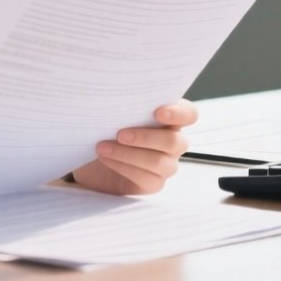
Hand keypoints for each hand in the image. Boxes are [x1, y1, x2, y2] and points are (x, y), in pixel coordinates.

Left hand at [65, 99, 196, 194]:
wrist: (92, 159)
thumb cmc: (106, 130)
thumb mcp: (113, 114)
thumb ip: (124, 105)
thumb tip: (114, 97)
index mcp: (169, 118)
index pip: (189, 114)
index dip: (178, 113)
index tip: (157, 112)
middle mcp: (173, 142)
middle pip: (174, 141)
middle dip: (146, 137)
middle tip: (120, 134)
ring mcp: (166, 164)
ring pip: (159, 162)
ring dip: (128, 154)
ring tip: (103, 147)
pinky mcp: (154, 183)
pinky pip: (146, 178)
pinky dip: (122, 167)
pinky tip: (106, 159)